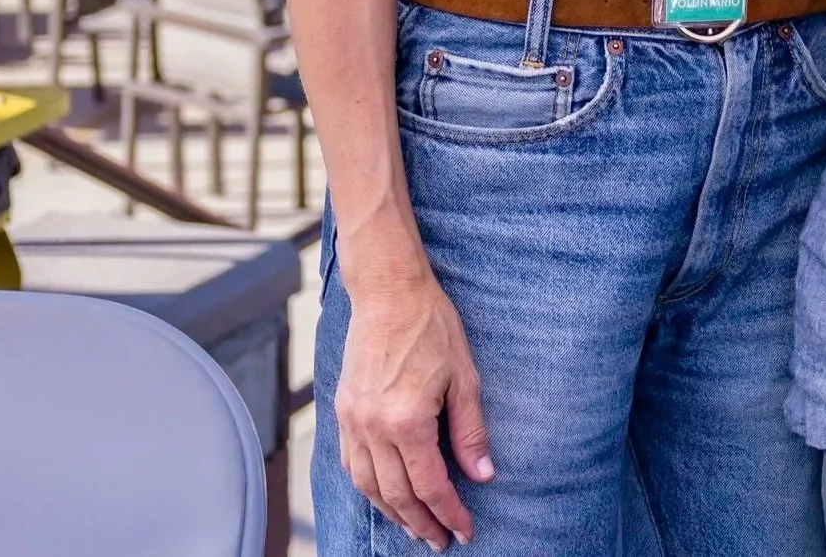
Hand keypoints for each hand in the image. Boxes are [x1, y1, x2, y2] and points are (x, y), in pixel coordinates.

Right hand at [334, 266, 493, 550]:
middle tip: (441, 541)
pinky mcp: (342, 412)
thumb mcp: (465, 378)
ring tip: (415, 527)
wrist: (389, 293)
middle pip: (396, 495)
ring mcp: (352, 422)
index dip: (449, 514)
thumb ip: (471, 432)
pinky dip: (369, 488)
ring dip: (392, 513)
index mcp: (407, 421)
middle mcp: (373, 428)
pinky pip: (352, 465)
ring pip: (368, 486)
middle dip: (421, 524)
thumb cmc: (432, 327)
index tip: (465, 531)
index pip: (430, 485)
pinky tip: (385, 495)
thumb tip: (483, 475)